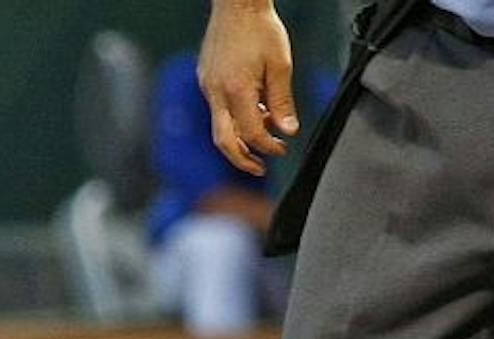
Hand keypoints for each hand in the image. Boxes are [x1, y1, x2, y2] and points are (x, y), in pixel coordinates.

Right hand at [198, 0, 297, 174]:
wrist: (236, 4)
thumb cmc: (260, 28)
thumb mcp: (281, 65)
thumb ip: (282, 101)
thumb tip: (288, 131)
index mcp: (235, 91)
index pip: (250, 133)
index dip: (267, 146)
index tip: (281, 150)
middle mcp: (215, 93)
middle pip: (224, 141)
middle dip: (242, 159)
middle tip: (259, 168)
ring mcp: (207, 87)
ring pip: (219, 125)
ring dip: (240, 136)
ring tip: (263, 137)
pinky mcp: (206, 80)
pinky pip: (218, 108)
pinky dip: (235, 117)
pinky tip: (253, 110)